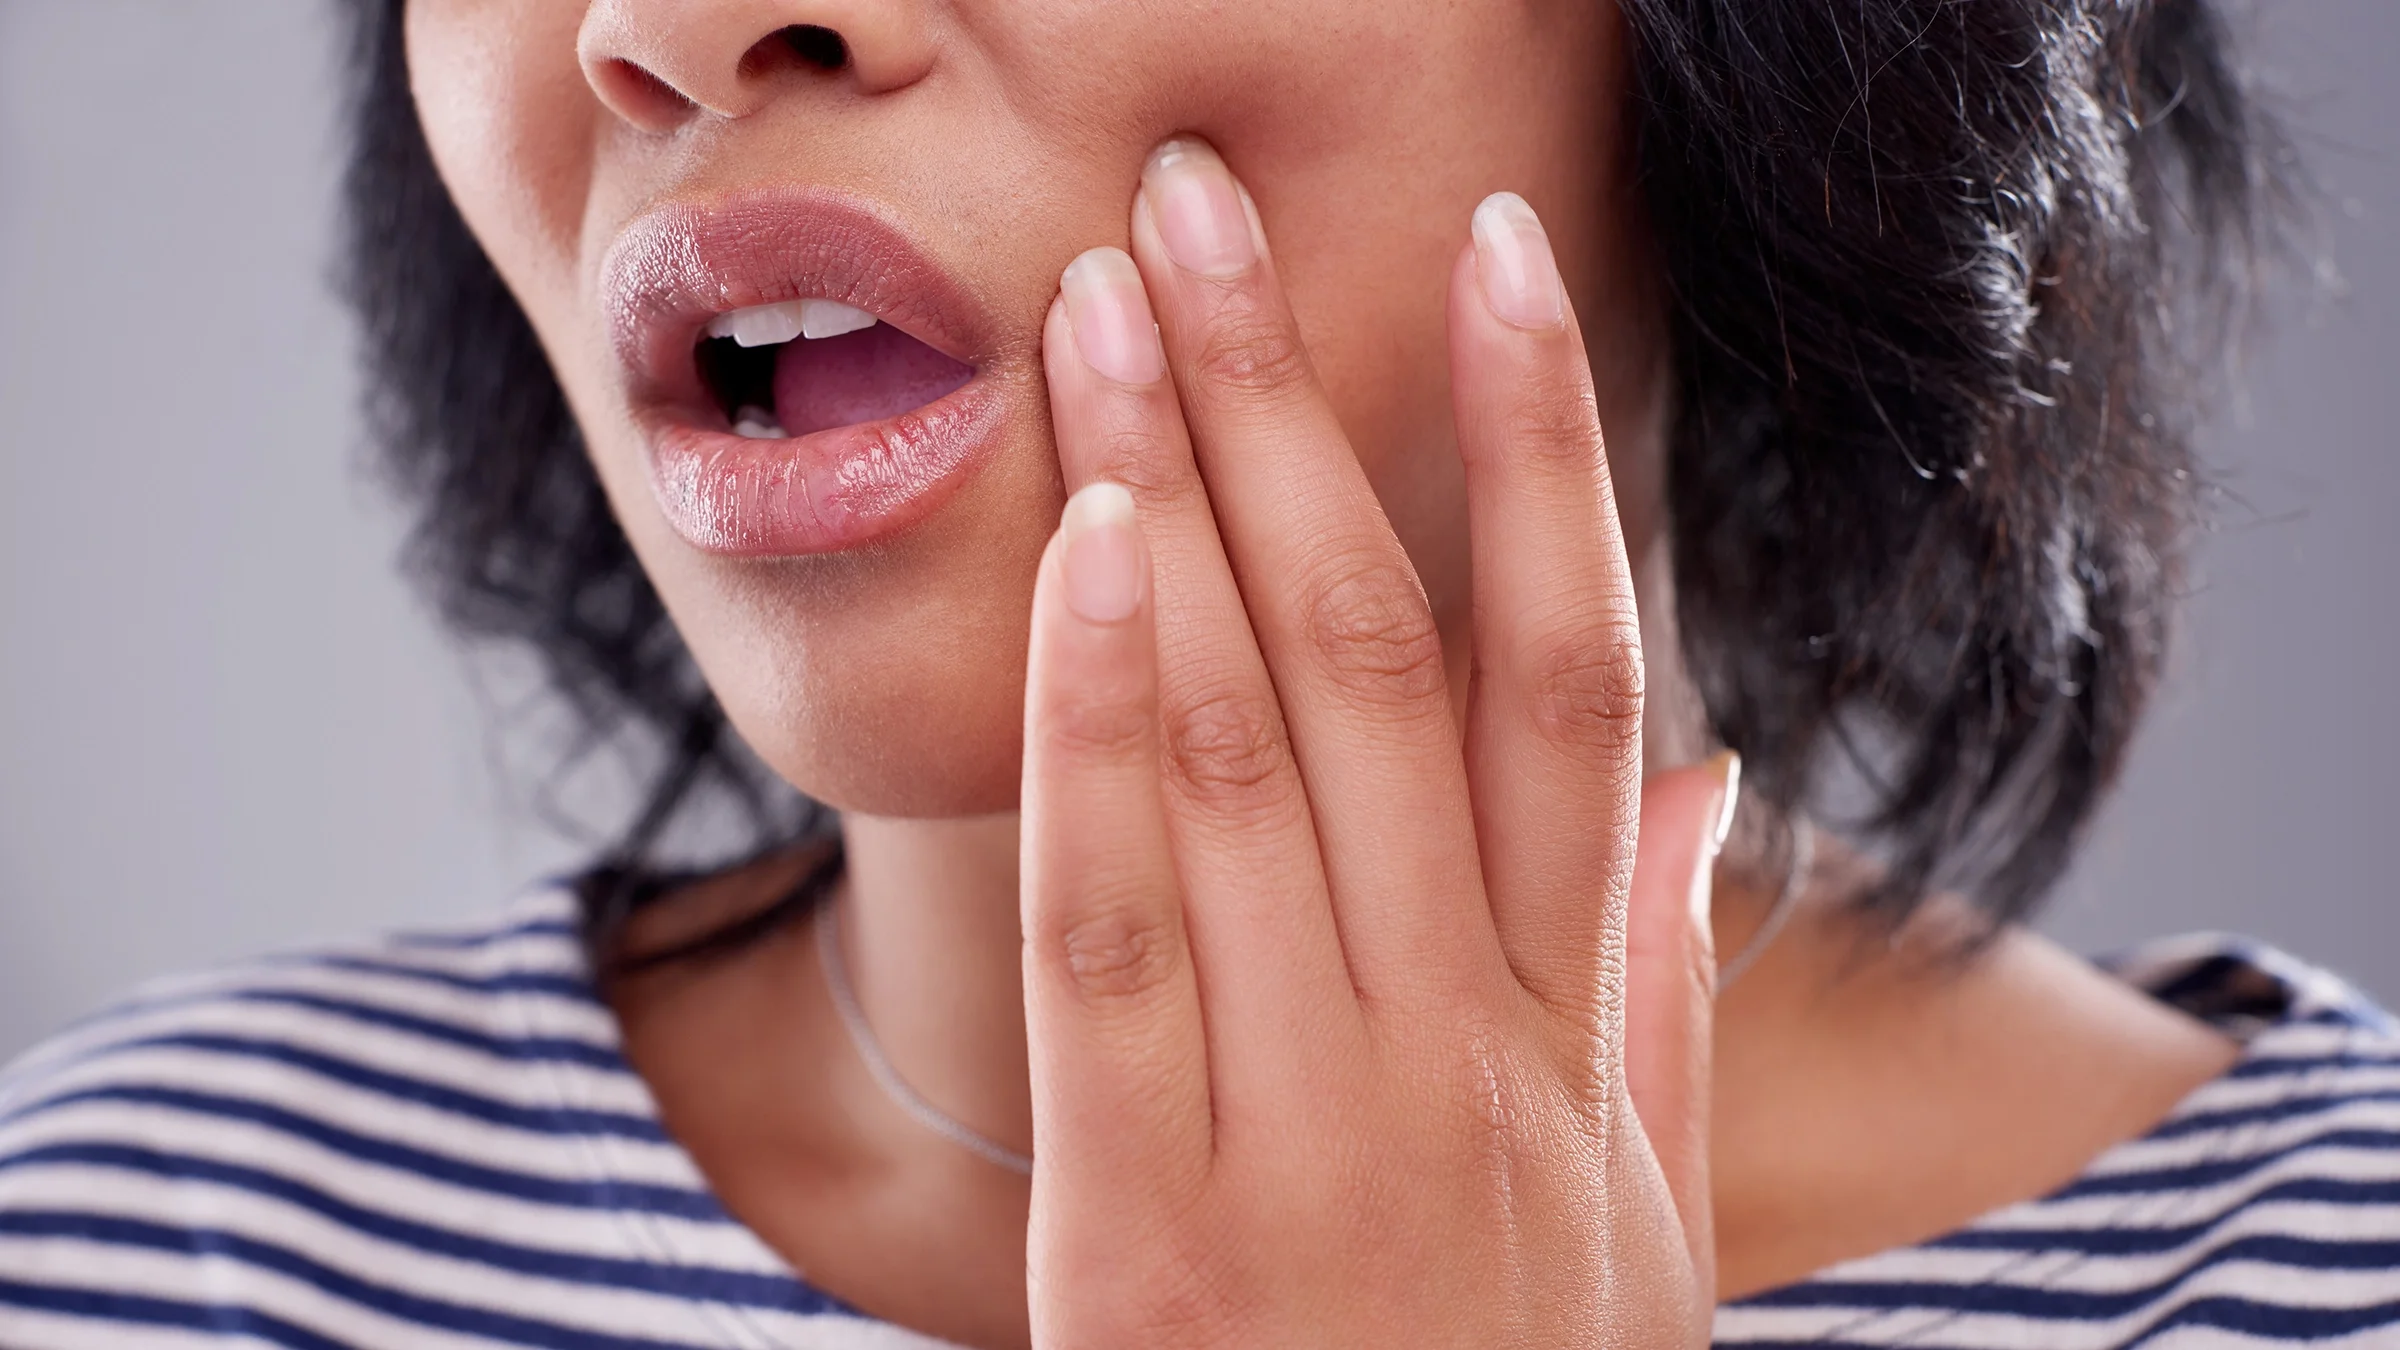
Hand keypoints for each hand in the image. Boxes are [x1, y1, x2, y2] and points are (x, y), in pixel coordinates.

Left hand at [1019, 137, 1732, 1348]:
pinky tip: (1077, 563)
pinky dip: (1095, 737)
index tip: (1503, 268)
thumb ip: (1670, 992)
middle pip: (1376, 658)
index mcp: (1572, 1026)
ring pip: (1246, 751)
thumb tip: (1717, 788)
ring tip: (1110, 315)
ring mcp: (1311, 1126)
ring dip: (1173, 506)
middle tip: (1208, 218)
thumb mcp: (1644, 1218)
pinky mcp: (1150, 1232)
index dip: (1545, 452)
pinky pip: (1119, 934)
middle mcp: (1457, 1042)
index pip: (1576, 672)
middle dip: (1295, 410)